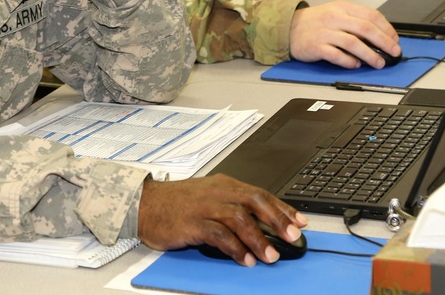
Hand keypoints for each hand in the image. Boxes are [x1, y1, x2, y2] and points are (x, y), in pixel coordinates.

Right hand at [137, 174, 307, 265]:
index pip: (261, 194)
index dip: (282, 208)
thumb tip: (261, 225)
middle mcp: (218, 192)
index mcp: (225, 184)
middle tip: (293, 236)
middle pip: (255, 201)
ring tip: (271, 256)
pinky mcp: (193, 221)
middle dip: (278, 219)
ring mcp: (205, 206)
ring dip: (258, 238)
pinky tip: (244, 259)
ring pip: (239, 218)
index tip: (300, 222)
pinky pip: (219, 234)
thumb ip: (232, 207)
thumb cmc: (177, 203)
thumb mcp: (209, 197)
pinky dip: (235, 248)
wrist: (145, 203)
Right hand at [289, 0, 400, 67]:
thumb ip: (355, 20)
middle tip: (394, 52)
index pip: (371, 15)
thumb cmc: (316, 22)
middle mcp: (334, 18)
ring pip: (353, 43)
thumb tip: (380, 35)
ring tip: (379, 63)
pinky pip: (337, 55)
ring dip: (370, 54)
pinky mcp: (316, 46)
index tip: (394, 39)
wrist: (288, 27)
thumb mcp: (336, 12)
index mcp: (342, 8)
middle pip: (365, 29)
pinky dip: (349, 61)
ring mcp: (325, 32)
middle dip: (384, 42)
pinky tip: (356, 65)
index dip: (386, 28)